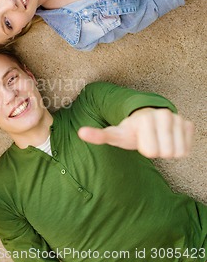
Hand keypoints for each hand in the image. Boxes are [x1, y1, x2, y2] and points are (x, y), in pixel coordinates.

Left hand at [78, 108, 194, 158]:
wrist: (145, 118)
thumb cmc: (129, 129)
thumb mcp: (114, 134)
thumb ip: (98, 135)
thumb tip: (80, 133)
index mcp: (146, 118)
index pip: (151, 151)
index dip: (144, 148)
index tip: (139, 138)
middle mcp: (164, 115)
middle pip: (166, 153)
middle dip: (156, 150)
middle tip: (149, 140)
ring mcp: (179, 119)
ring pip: (178, 152)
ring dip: (166, 149)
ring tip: (157, 139)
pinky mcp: (188, 124)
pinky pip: (187, 148)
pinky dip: (178, 147)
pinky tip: (168, 138)